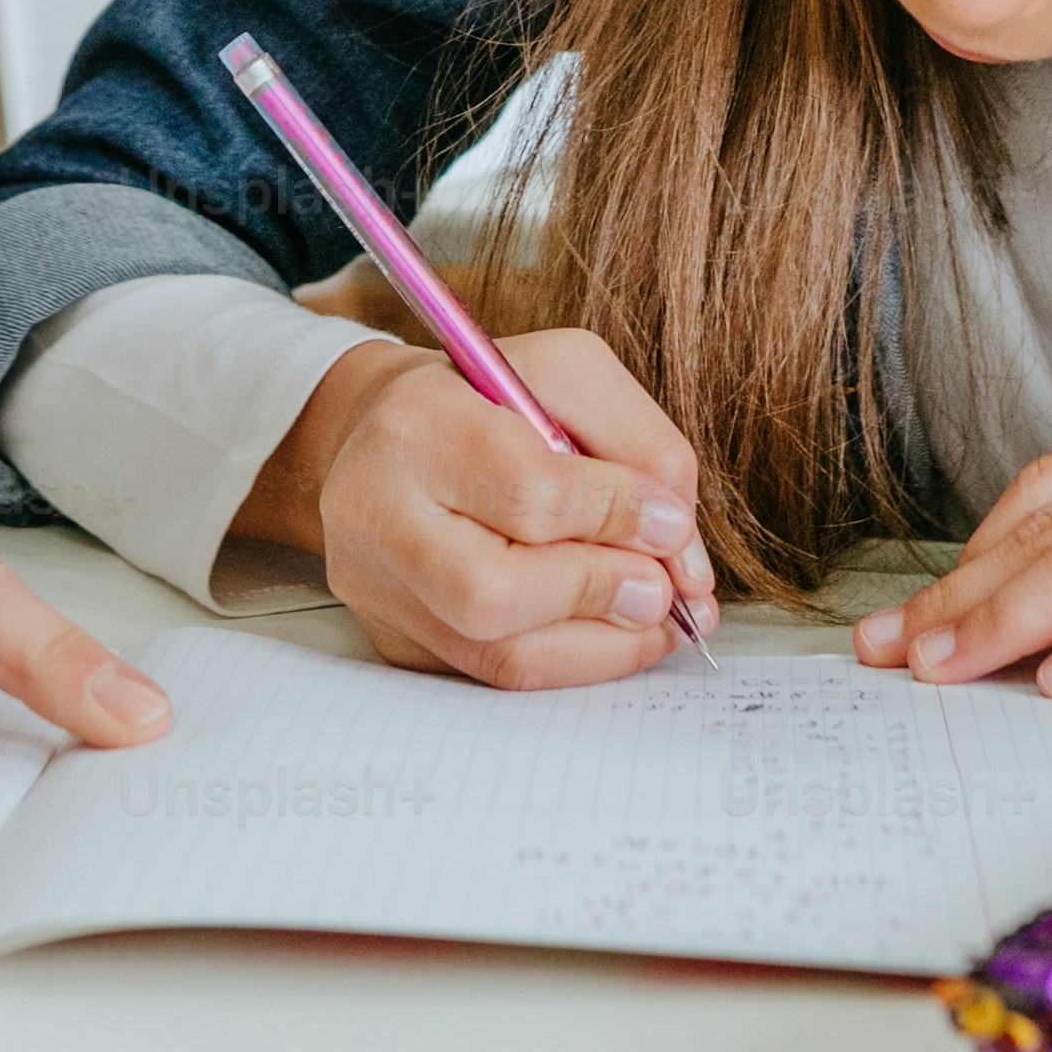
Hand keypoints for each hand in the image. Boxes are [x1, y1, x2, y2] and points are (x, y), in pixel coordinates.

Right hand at [250, 327, 715, 688]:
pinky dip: (576, 661)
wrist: (381, 434)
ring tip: (659, 617)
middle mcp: (374, 513)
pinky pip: (497, 676)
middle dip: (598, 592)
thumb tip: (677, 546)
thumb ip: (639, 444)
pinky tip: (617, 632)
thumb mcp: (567, 376)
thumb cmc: (486, 400)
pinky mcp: (396, 639)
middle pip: (491, 593)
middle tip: (663, 588)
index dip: (616, 515)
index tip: (672, 523)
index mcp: (416, 421)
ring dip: (604, 645)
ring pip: (498, 656)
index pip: (524, 489)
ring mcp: (378, 589)